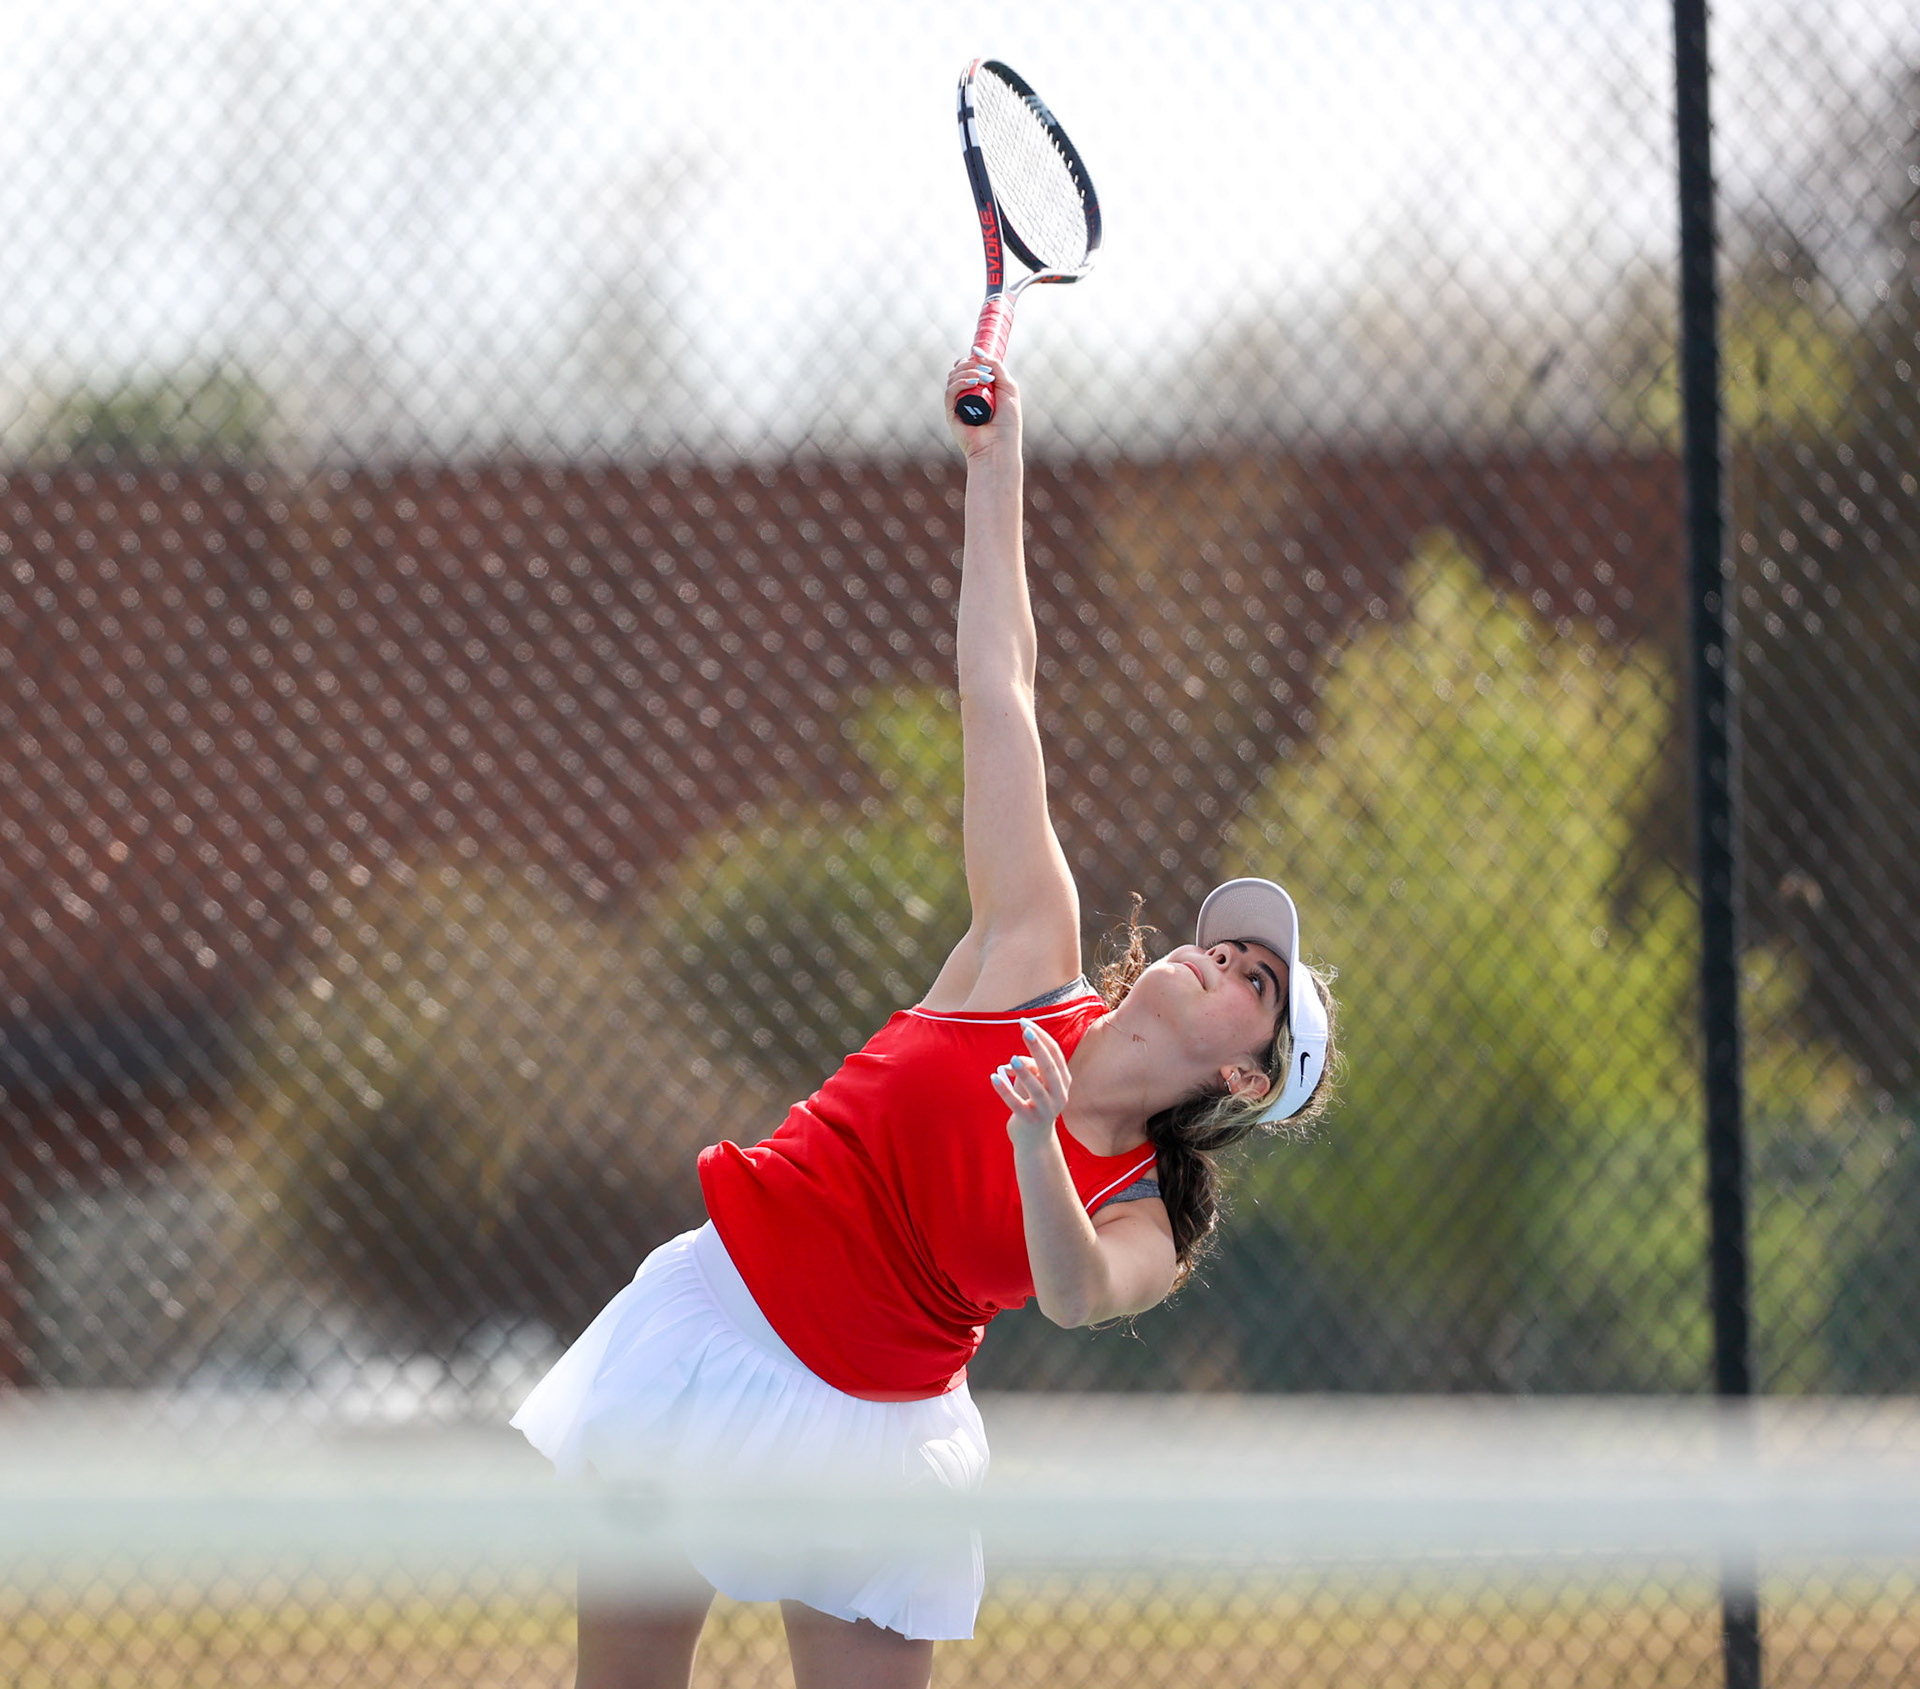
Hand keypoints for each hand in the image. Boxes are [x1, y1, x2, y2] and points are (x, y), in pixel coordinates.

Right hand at [944, 352, 1021, 458]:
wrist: (999, 447)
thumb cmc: (1007, 422)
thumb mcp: (1008, 387)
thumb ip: (996, 367)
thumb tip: (975, 350)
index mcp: (979, 389)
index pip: (968, 366)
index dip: (973, 359)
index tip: (983, 357)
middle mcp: (967, 395)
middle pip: (959, 369)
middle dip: (971, 364)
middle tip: (988, 374)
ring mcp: (957, 404)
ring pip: (953, 377)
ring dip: (968, 371)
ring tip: (984, 379)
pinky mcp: (951, 413)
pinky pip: (950, 392)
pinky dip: (960, 383)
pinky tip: (972, 382)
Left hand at [991, 1018, 1070, 1143]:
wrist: (1033, 1138)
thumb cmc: (1033, 1101)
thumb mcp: (1034, 1082)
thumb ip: (1030, 1068)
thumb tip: (1015, 1061)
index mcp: (1063, 1081)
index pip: (1055, 1054)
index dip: (1041, 1037)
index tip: (1025, 1022)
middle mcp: (1059, 1094)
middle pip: (1050, 1068)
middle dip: (1037, 1047)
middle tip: (1025, 1030)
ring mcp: (1047, 1110)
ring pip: (1037, 1089)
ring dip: (1025, 1073)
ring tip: (1012, 1059)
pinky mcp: (1031, 1121)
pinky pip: (1016, 1104)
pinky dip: (1005, 1090)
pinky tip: (994, 1076)